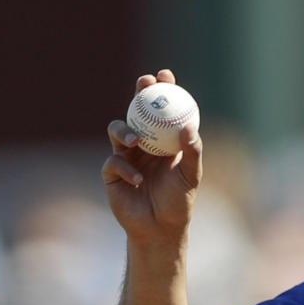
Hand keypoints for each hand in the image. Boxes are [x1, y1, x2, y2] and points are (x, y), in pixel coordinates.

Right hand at [101, 69, 203, 244]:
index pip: (162, 109)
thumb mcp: (190, 175)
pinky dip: (125, 169)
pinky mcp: (112, 174)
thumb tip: (190, 126)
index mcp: (164, 140)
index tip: (165, 75)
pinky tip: (138, 179)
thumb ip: (192, 151)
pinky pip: (113, 163)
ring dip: (124, 130)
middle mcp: (143, 144)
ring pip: (117, 131)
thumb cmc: (179, 201)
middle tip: (144, 85)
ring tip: (136, 140)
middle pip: (137, 111)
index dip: (163, 89)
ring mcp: (126, 157)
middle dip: (138, 94)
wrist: (161, 229)